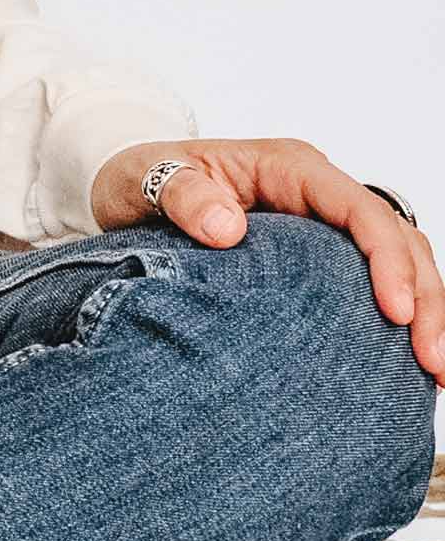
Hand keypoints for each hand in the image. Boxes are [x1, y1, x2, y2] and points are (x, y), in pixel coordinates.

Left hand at [91, 136, 443, 385]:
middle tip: (435, 360)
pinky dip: (399, 316)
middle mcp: (317, 194)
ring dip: (426, 312)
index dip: (386, 260)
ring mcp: (322, 225)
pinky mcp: (318, 257)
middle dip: (426, 298)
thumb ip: (181, 194)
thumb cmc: (140, 174)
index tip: (395, 312)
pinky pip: (371, 282)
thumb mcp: (145, 178)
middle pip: (397, 239)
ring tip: (439, 371)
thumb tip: (227, 228)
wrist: (126, 183)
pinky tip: (408, 364)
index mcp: (289, 168)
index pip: (360, 210)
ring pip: (399, 262)